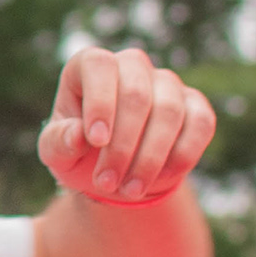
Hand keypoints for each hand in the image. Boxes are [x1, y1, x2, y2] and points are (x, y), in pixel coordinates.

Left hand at [40, 47, 215, 206]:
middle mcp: (131, 66)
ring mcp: (166, 83)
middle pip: (136, 95)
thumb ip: (59, 142)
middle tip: (106, 183)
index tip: (97, 141)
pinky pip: (200, 124)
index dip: (100, 102)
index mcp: (90, 67)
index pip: (99, 66)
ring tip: (129, 191)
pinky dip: (181, 156)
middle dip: (122, 146)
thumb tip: (78, 136)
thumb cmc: (76, 151)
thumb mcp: (55, 152)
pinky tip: (160, 179)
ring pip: (169, 111)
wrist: (111, 168)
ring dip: (149, 158)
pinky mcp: (194, 105)